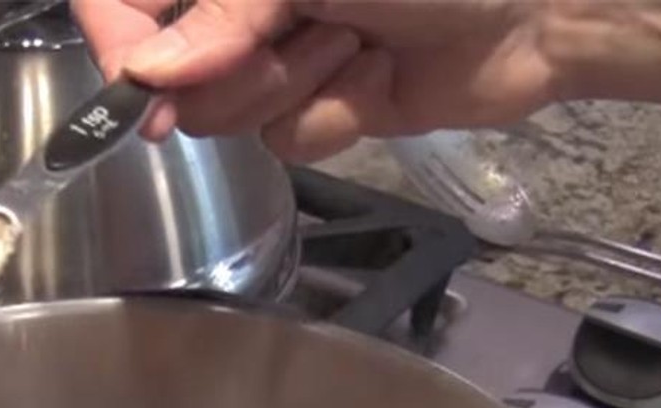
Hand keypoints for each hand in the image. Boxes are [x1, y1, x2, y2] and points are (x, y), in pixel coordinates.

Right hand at [69, 0, 561, 160]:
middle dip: (242, 66)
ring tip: (359, 42)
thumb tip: (144, 74)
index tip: (143, 89)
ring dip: (298, 84)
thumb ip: (222, 14)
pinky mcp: (320, 107)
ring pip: (226, 115)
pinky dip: (334, 115)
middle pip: (172, 72)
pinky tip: (378, 75)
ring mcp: (279, 56)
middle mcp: (244, 5)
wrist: (541, 9)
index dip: (120, 44)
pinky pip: (284, 141)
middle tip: (313, 31)